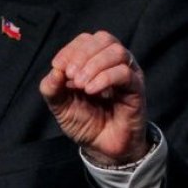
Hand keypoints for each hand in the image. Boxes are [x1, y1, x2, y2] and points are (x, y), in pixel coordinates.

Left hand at [39, 31, 149, 165]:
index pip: (86, 40)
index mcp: (94, 61)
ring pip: (116, 51)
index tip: (58, 67)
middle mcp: (112, 63)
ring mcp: (127, 74)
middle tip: (71, 76)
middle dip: (82, 54)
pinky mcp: (136, 89)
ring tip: (82, 85)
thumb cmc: (84, 123)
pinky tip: (92, 91)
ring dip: (94, 65)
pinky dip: (105, 78)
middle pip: (103, 39)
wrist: (103, 149)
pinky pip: (125, 73)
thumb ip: (52, 88)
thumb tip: (54, 71)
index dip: (70, 50)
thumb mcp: (60, 105)